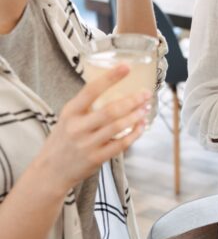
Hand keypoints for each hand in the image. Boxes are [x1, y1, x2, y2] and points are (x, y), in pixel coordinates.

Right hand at [36, 65, 151, 192]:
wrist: (50, 171)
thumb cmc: (63, 140)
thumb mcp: (68, 118)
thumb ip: (87, 105)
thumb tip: (116, 87)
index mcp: (70, 112)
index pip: (91, 90)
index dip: (110, 78)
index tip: (127, 66)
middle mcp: (78, 127)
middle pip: (110, 110)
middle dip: (132, 100)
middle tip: (146, 93)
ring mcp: (87, 144)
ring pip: (118, 126)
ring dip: (136, 116)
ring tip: (146, 108)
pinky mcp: (96, 158)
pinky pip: (121, 144)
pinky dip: (135, 133)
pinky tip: (142, 125)